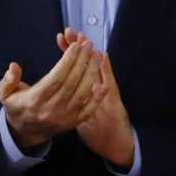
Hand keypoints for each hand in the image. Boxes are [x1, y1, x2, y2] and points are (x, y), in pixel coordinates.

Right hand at [0, 39, 106, 149]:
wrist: (25, 132)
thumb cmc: (16, 105)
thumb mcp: (5, 93)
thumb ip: (8, 80)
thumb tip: (14, 66)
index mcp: (34, 101)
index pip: (55, 78)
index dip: (67, 61)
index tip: (76, 46)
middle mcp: (50, 110)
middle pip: (71, 83)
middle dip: (82, 62)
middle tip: (89, 45)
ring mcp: (63, 118)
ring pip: (81, 94)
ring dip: (91, 74)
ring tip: (96, 55)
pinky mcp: (72, 123)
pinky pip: (88, 110)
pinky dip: (97, 98)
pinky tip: (104, 84)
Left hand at [57, 29, 134, 168]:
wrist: (114, 144)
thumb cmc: (98, 129)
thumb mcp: (83, 112)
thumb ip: (74, 98)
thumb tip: (63, 88)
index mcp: (87, 89)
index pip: (76, 67)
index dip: (68, 52)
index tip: (61, 37)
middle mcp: (97, 87)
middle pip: (85, 63)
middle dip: (78, 47)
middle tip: (71, 31)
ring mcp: (106, 92)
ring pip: (98, 69)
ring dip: (90, 53)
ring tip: (84, 38)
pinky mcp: (114, 101)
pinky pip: (109, 85)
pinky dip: (107, 71)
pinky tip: (103, 57)